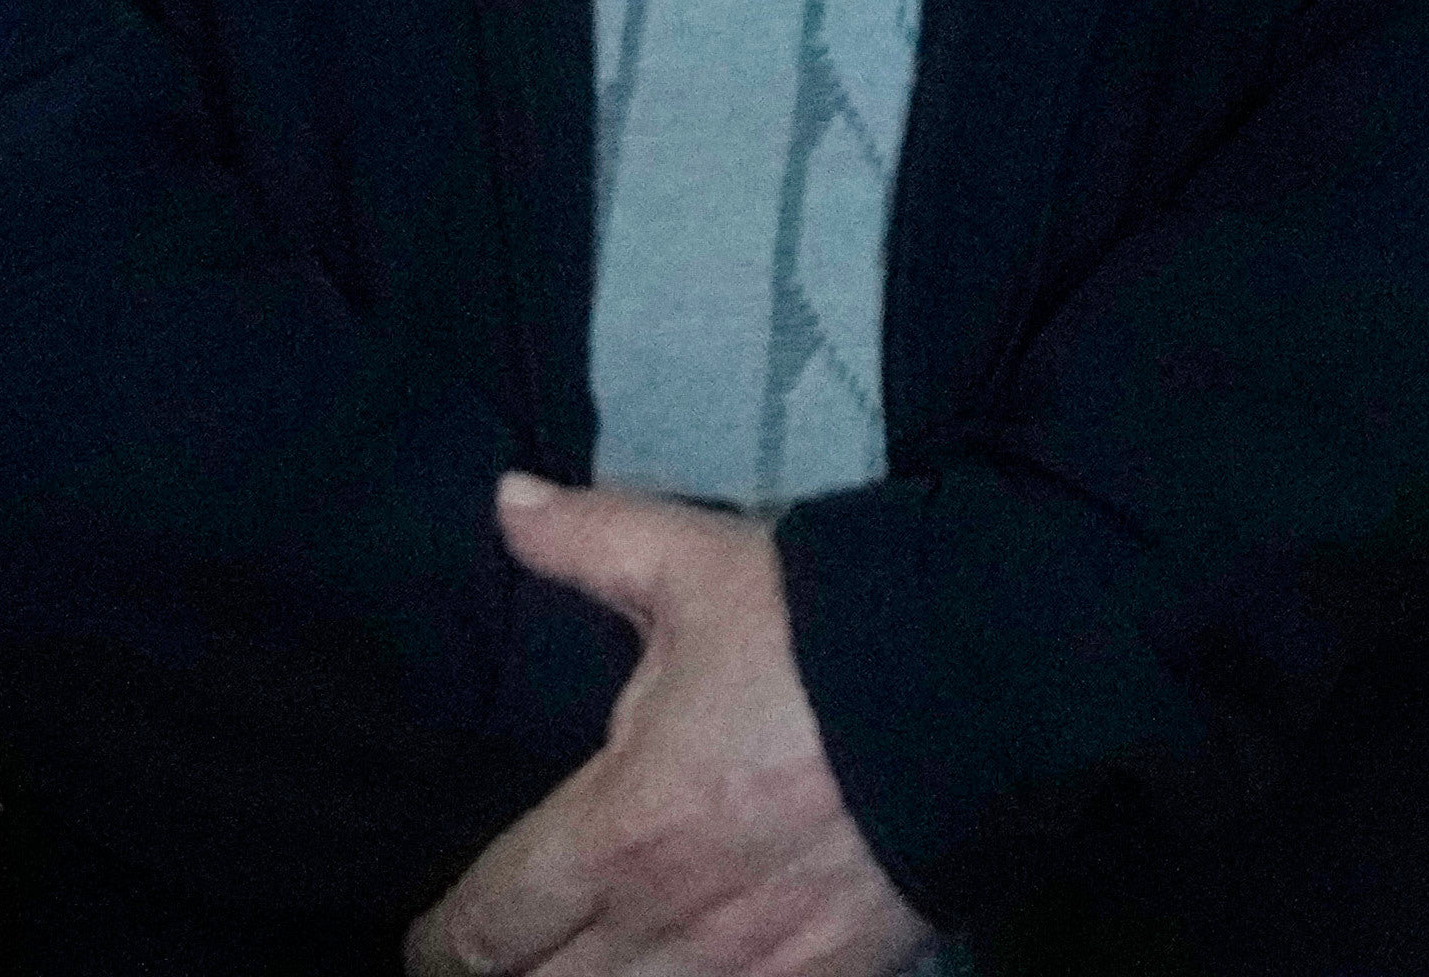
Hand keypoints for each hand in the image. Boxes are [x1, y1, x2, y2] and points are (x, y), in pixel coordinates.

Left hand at [406, 483, 920, 976]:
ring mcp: (750, 967)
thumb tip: (504, 499)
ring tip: (584, 967)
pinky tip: (687, 976)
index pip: (484, 929)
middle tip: (506, 954)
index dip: (440, 944)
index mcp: (620, 830)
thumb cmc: (833, 626)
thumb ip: (589, 543)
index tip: (432, 943)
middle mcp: (668, 923)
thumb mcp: (700, 566)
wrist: (996, 677)